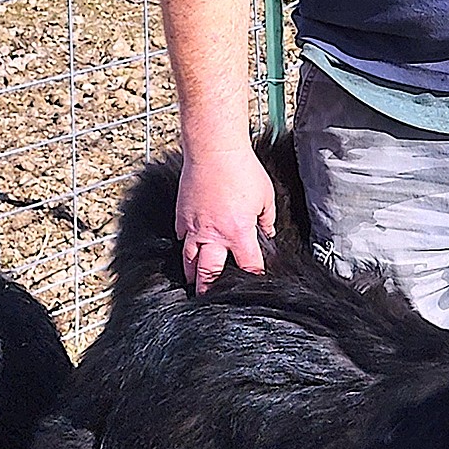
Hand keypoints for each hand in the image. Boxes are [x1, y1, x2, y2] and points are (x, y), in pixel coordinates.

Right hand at [175, 145, 276, 292]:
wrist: (214, 150)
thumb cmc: (243, 170)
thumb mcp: (266, 196)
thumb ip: (267, 219)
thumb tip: (267, 232)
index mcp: (239, 233)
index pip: (248, 265)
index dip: (252, 276)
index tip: (253, 284)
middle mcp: (214, 234)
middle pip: (209, 272)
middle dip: (209, 288)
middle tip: (209, 299)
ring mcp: (194, 225)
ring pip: (189, 259)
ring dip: (192, 273)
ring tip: (192, 283)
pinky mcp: (182, 214)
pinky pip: (180, 236)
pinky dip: (184, 245)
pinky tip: (186, 249)